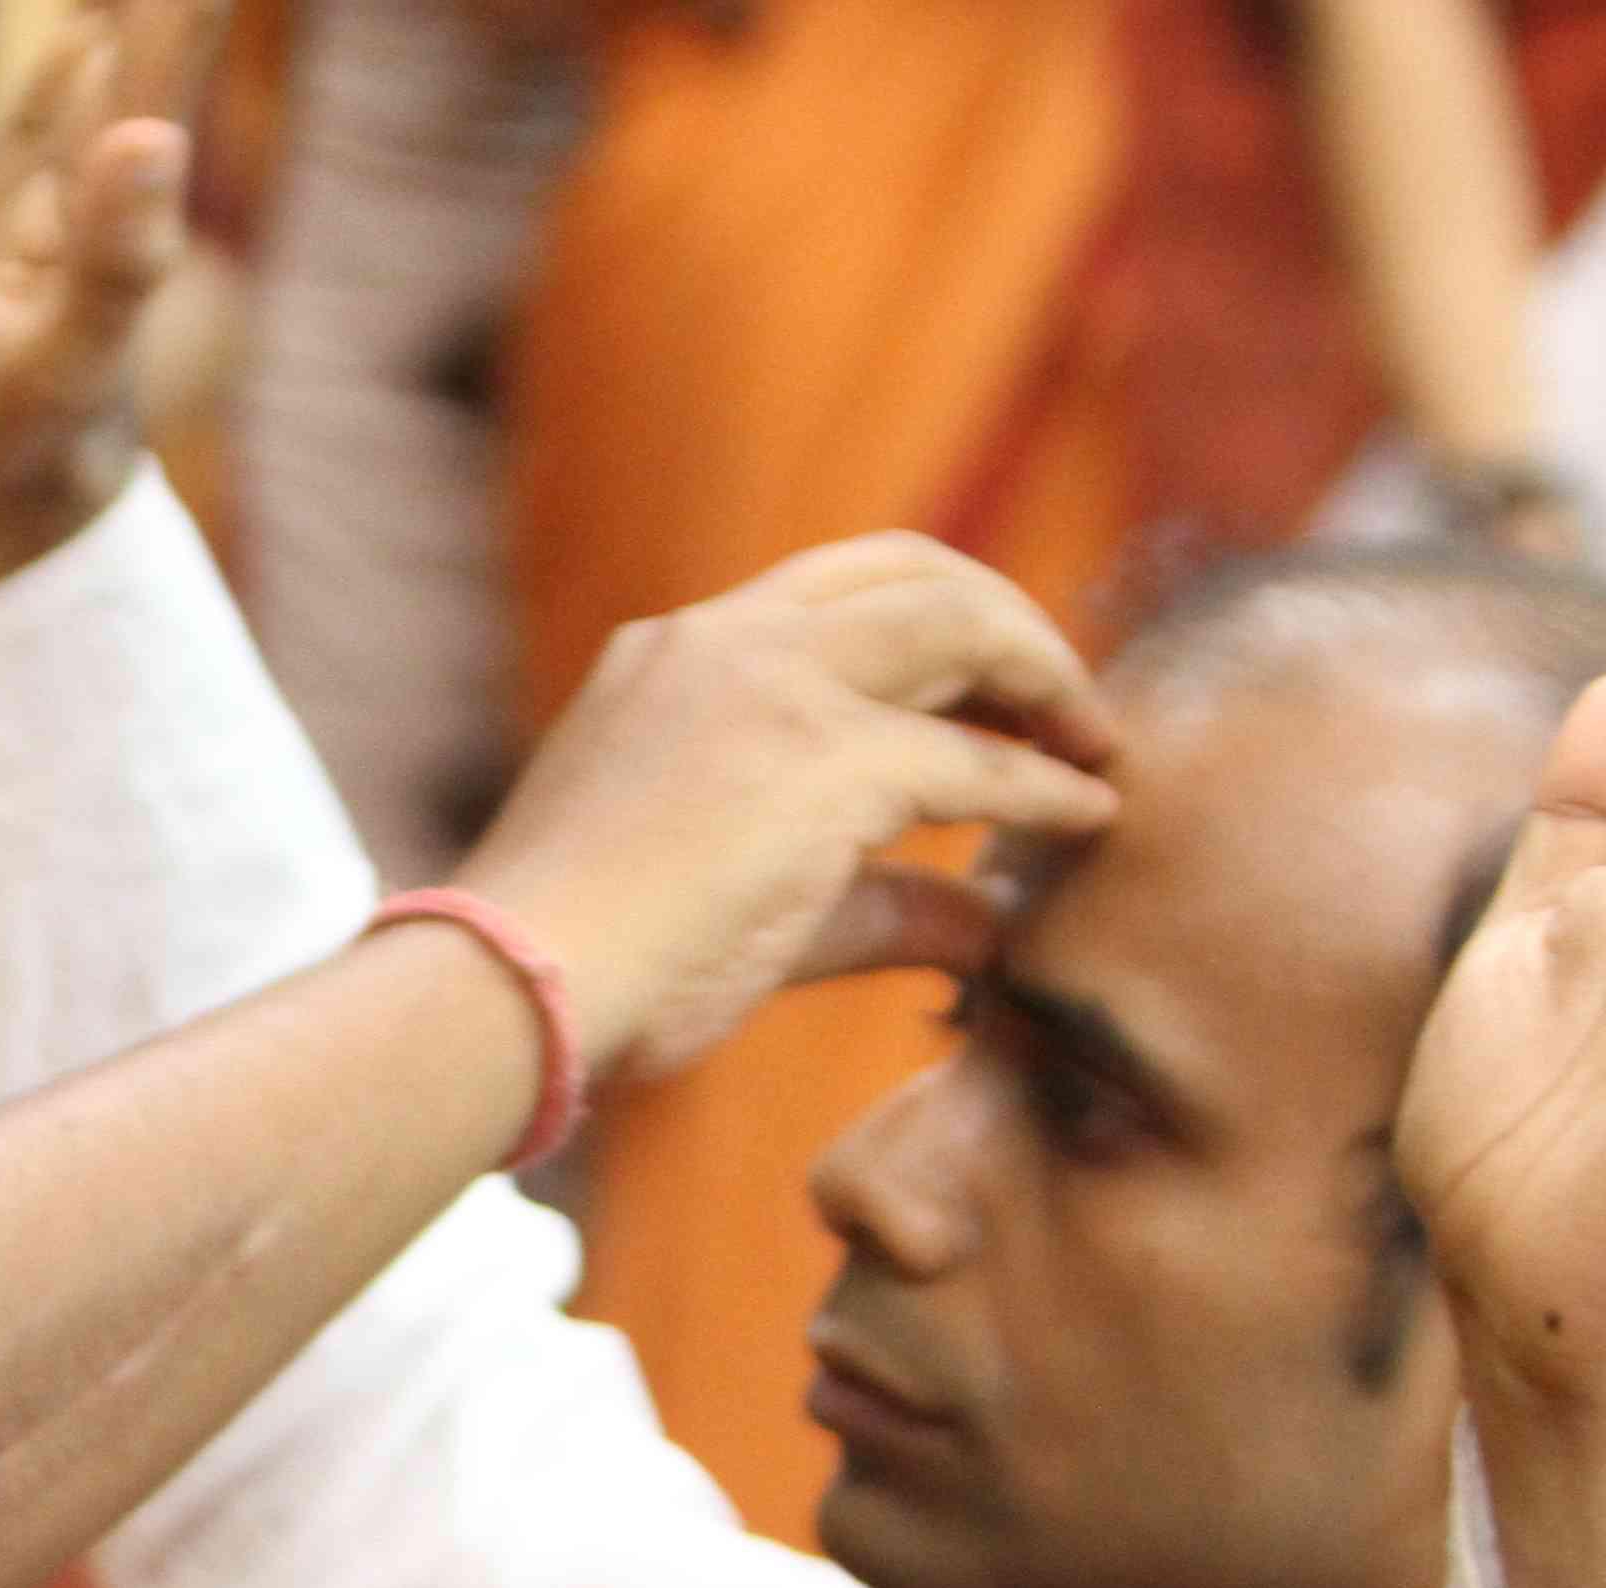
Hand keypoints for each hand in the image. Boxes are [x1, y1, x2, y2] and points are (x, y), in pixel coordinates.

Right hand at [0, 0, 223, 583]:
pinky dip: (97, 19)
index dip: (182, 2)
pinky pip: (72, 57)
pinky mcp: (37, 170)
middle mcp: (119, 141)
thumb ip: (113, 264)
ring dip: (146, 7)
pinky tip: (109, 9)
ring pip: (126, 25)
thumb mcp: (64, 365)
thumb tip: (152, 139)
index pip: (169, 37)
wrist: (20, 478)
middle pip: (154, 18)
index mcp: (129, 171)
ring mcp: (78, 151)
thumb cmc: (38, 440)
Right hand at [461, 531, 1124, 1080]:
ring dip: (1047, 676)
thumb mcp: (727, 897)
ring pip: (961, 625)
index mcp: (676, 653)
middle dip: (1011, 627)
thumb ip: (870, 899)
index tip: (988, 689)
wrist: (507, 996)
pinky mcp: (823, 765)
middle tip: (1066, 703)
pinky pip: (977, 761)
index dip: (935, 621)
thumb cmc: (583, 969)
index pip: (835, 589)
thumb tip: (984, 929)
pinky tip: (1091, 815)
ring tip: (1097, 743)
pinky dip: (1048, 784)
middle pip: (918, 573)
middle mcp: (726, 641)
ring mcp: (775, 690)